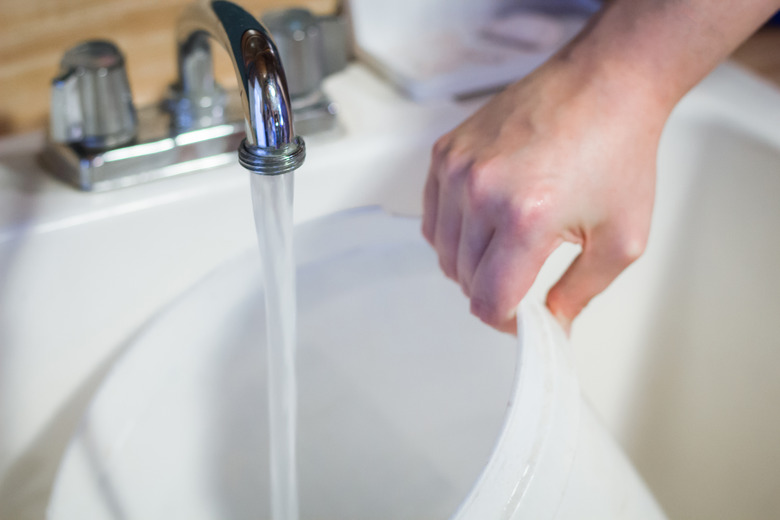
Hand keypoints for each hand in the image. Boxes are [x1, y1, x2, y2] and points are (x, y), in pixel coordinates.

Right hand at [422, 59, 666, 333]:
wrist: (603, 84)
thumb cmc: (617, 151)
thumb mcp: (621, 239)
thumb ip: (581, 293)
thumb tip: (552, 325)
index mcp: (525, 217)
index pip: (489, 300)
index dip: (507, 323)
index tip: (524, 319)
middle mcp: (481, 191)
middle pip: (463, 279)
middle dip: (494, 291)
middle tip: (524, 280)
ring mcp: (457, 168)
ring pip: (443, 252)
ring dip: (471, 264)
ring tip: (507, 249)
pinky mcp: (446, 152)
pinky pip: (432, 217)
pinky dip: (452, 233)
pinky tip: (483, 225)